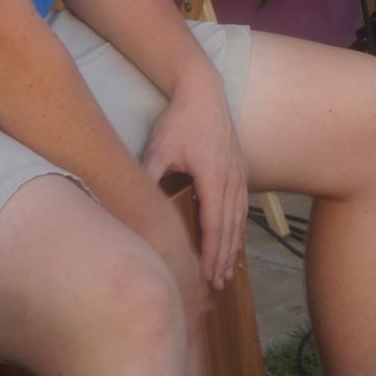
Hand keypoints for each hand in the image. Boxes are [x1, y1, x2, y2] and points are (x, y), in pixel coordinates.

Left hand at [140, 66, 248, 290]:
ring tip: (227, 270)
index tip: (207, 275)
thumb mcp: (158, 148)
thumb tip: (132, 205)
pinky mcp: (240, 168)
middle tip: (216, 284)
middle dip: (223, 257)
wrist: (203, 91)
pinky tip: (234, 240)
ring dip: (233, 246)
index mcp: (213, 176)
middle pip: (230, 227)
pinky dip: (239, 227)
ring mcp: (239, 173)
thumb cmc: (179, 120)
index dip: (211, 252)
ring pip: (239, 218)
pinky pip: (243, 206)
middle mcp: (231, 178)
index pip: (213, 224)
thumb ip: (148, 177)